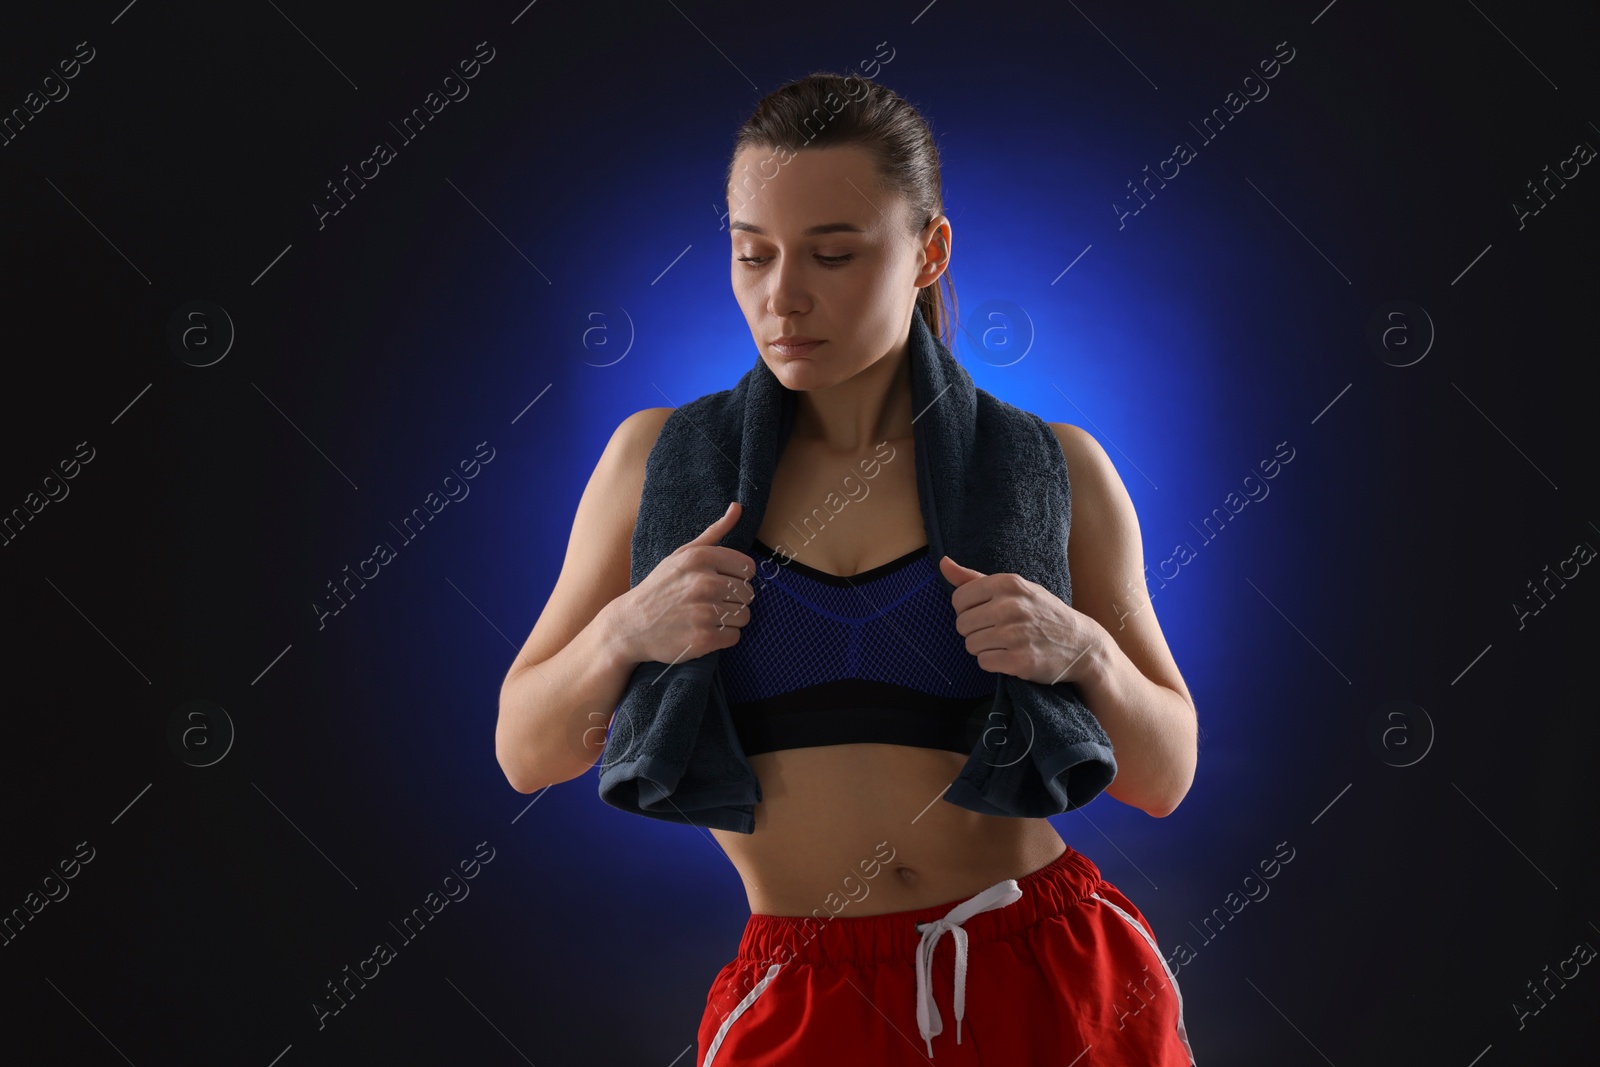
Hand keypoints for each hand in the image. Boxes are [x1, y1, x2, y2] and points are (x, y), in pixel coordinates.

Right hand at [614, 501, 755, 663]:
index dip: (738, 578)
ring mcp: (704, 612)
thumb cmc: (661, 587)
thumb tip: (739, 507)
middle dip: (733, 600)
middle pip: (748, 594)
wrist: (631, 625)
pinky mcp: (703, 638)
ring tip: (706, 617)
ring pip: (744, 616)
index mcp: (701, 558)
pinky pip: (734, 636)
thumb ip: (714, 532)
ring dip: (730, 620)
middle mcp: (704, 583)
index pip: (748, 568)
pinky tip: (704, 631)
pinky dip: (724, 637)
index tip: (721, 583)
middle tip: (709, 603)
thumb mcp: (682, 554)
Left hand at [939, 556, 1103, 685]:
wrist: (1082, 644)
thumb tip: (943, 563)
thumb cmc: (1042, 613)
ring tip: (1006, 644)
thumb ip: (975, 578)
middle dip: (974, 631)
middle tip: (997, 631)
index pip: (959, 598)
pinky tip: (1011, 656)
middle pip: (962, 624)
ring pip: (970, 645)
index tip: (985, 613)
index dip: (967, 610)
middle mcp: (1011, 606)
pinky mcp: (1020, 660)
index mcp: (1008, 583)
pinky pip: (984, 663)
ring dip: (984, 648)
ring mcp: (1016, 634)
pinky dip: (994, 663)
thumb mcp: (1015, 589)